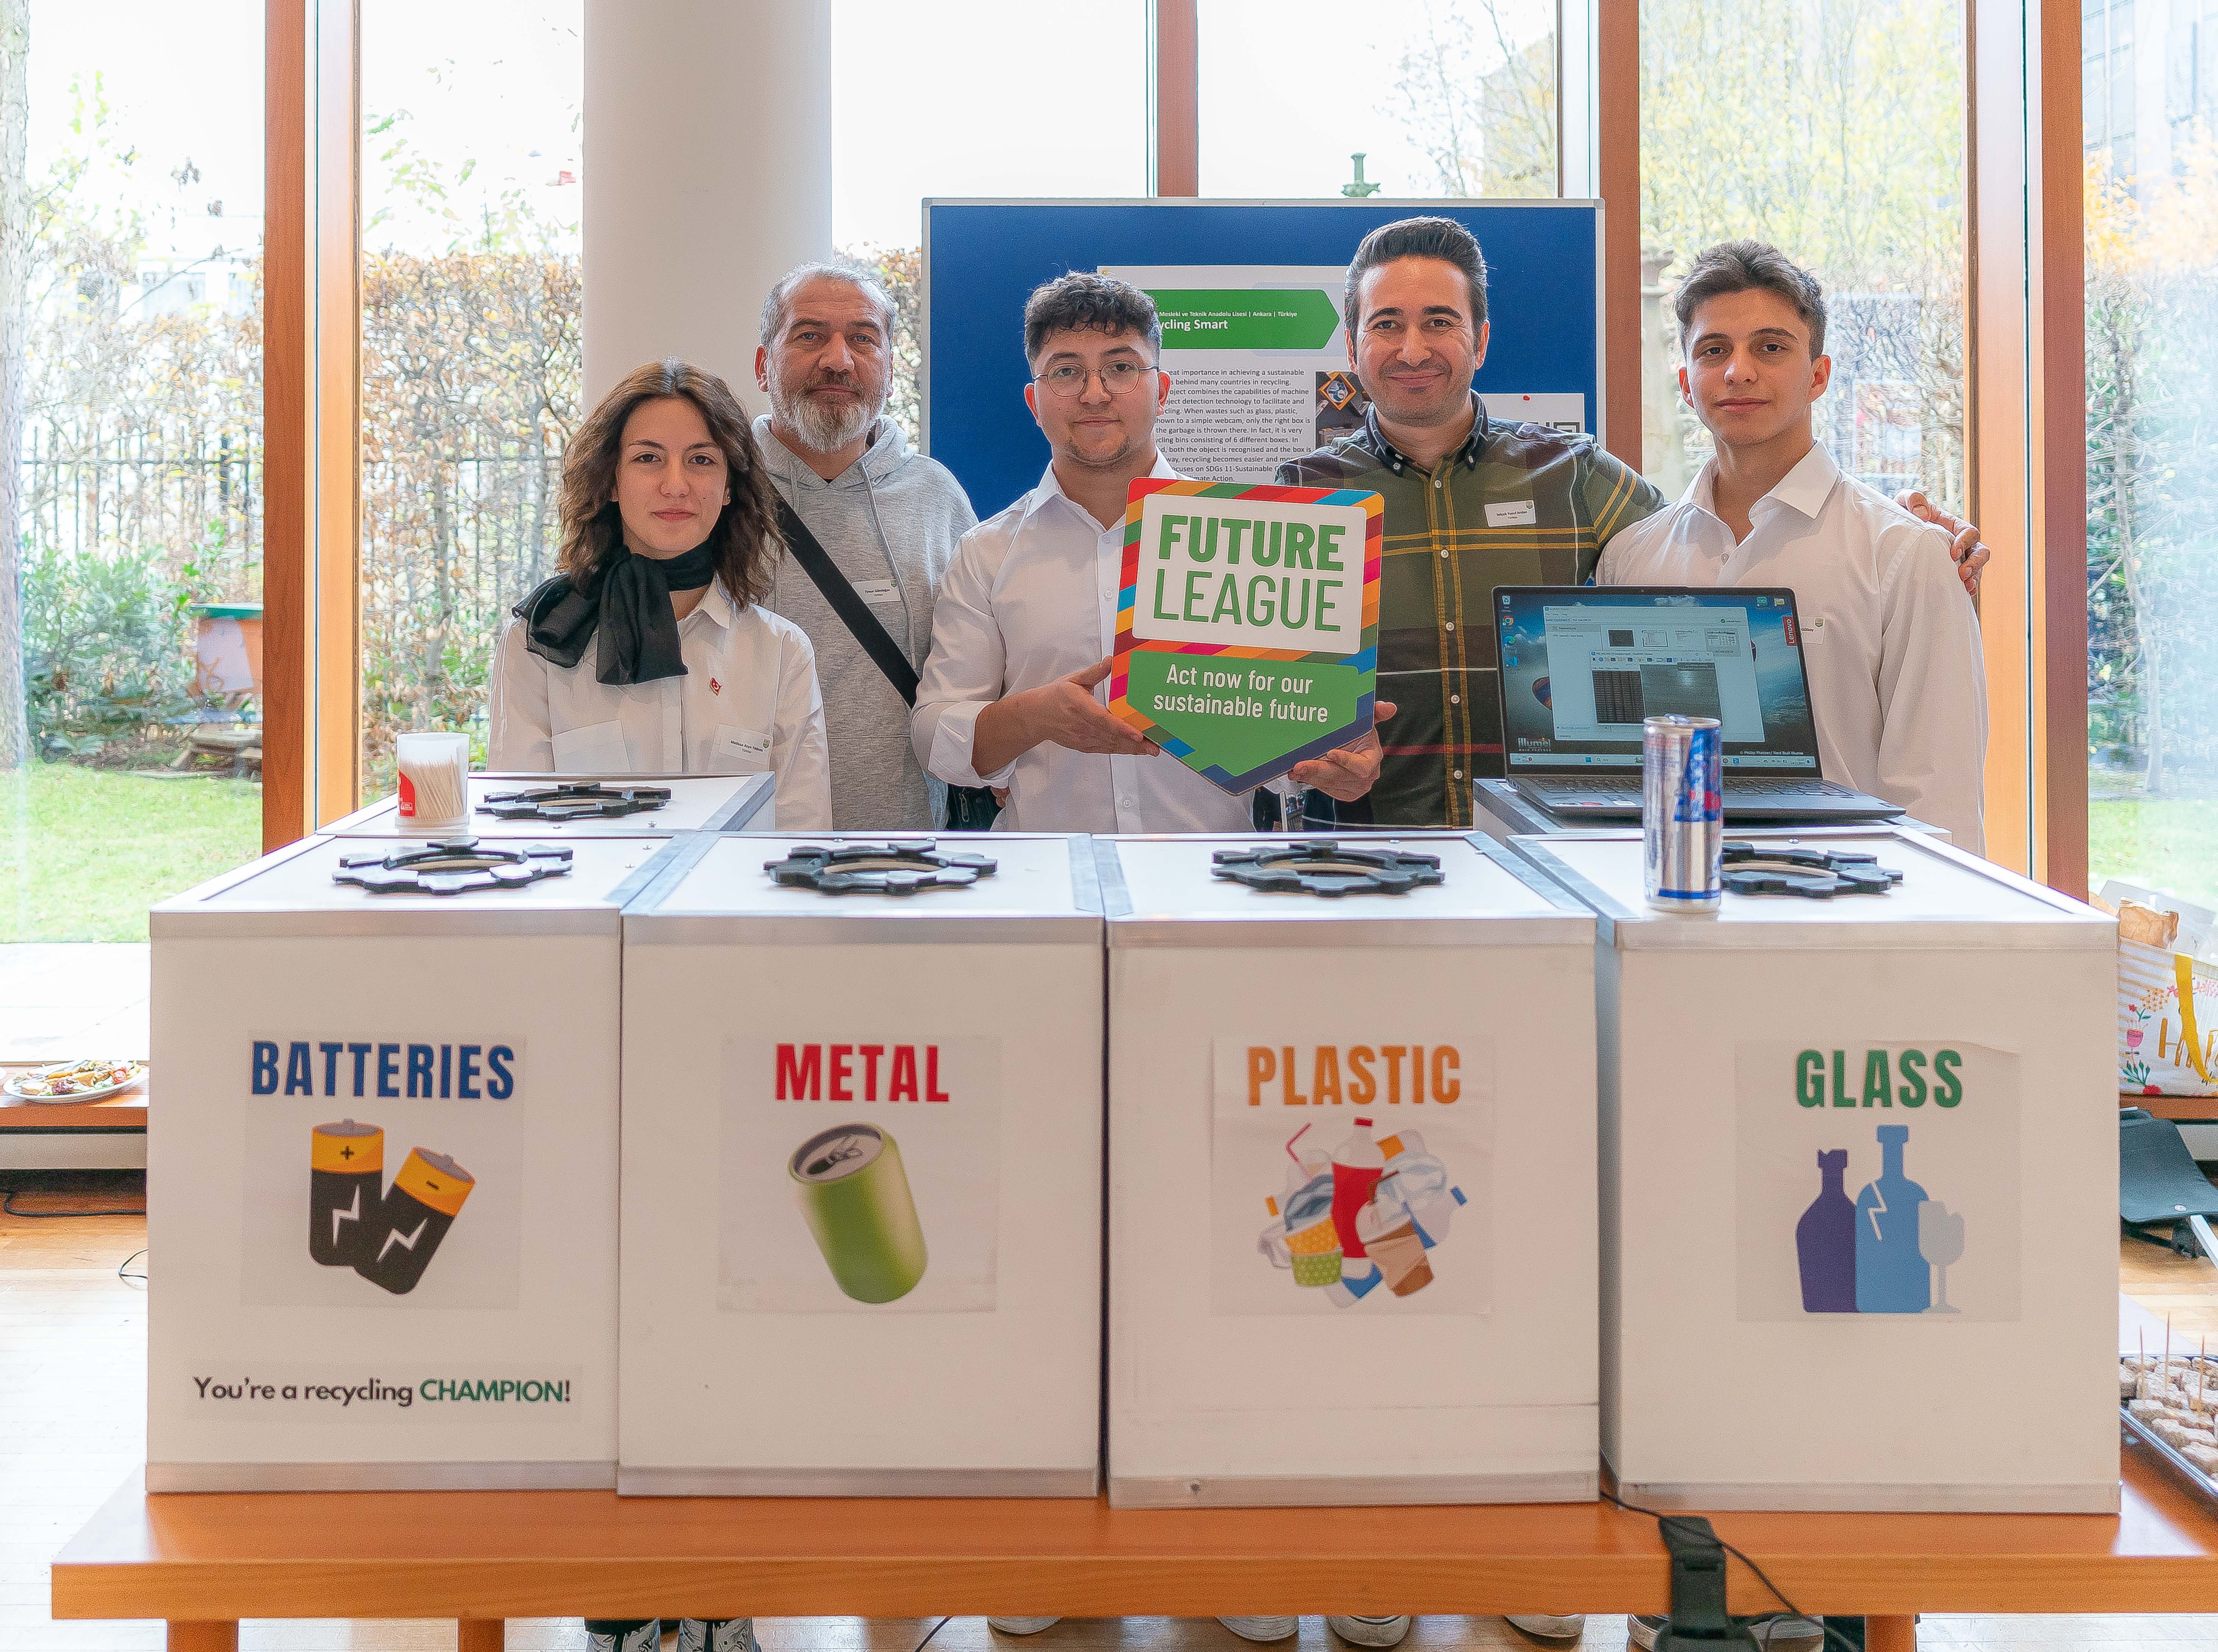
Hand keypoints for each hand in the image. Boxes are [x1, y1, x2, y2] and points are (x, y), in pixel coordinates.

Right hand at [973, 657, 1157, 773]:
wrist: (1036, 717)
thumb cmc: (1057, 695)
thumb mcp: (1073, 680)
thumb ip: (1094, 672)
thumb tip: (1111, 660)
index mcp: (1080, 707)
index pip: (1103, 720)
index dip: (1121, 729)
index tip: (1138, 734)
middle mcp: (1082, 726)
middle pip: (1112, 737)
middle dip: (1135, 744)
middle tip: (1156, 746)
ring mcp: (1083, 739)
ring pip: (1111, 746)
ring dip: (1132, 750)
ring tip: (1151, 750)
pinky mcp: (1084, 746)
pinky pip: (1106, 750)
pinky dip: (1122, 750)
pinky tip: (1136, 750)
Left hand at [1288, 701, 1396, 801]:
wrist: (1352, 748)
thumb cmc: (1358, 735)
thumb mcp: (1365, 720)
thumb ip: (1375, 712)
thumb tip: (1388, 707)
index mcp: (1373, 758)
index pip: (1362, 766)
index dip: (1347, 761)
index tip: (1331, 752)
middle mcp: (1366, 776)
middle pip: (1340, 776)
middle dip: (1318, 770)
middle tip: (1300, 765)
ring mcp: (1355, 787)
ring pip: (1329, 783)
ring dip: (1309, 776)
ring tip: (1294, 768)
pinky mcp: (1343, 793)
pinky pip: (1324, 788)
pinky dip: (1310, 780)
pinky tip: (1299, 774)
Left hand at [1895, 490, 1988, 596]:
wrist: (1893, 531)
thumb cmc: (1902, 513)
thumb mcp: (1903, 501)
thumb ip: (1913, 499)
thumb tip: (1923, 514)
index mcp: (1952, 525)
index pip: (1969, 532)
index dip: (1964, 542)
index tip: (1952, 553)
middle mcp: (1959, 542)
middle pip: (1980, 551)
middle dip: (1975, 563)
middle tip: (1962, 575)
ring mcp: (1957, 558)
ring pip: (1977, 568)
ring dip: (1974, 577)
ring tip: (1966, 587)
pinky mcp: (1949, 570)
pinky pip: (1965, 579)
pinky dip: (1967, 586)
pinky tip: (1964, 594)